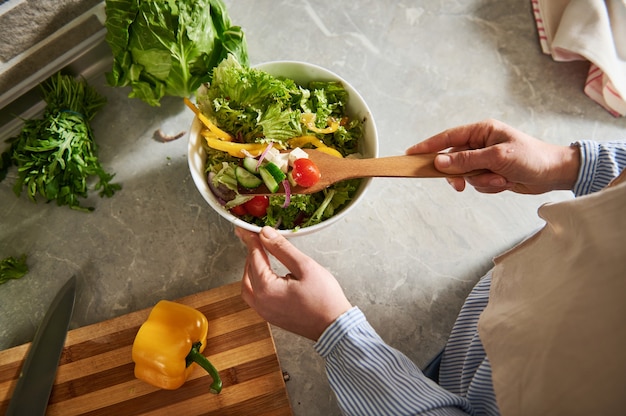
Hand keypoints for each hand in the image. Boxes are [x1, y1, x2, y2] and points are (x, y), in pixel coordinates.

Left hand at [236, 226, 351, 340]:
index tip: (246, 228)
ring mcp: (265, 312)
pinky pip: (255, 296)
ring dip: (251, 269)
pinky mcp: (271, 317)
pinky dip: (256, 282)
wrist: (335, 327)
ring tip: (261, 254)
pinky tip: (267, 274)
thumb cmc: (324, 299)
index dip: (252, 240)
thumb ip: (282, 249)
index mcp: (266, 289)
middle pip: (247, 272)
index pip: (254, 257)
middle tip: (255, 238)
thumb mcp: (304, 266)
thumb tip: (265, 234)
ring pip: (248, 286)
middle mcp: (260, 303)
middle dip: (251, 254)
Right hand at [406, 119, 580, 193]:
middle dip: (461, 174)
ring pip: (465, 175)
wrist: (554, 174)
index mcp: (482, 131)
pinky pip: (477, 184)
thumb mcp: (497, 157)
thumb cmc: (531, 157)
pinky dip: (489, 186)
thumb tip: (440, 163)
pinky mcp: (490, 173)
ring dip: (481, 182)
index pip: (448, 137)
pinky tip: (505, 183)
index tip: (411, 154)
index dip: (428, 146)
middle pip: (453, 160)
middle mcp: (481, 143)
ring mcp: (485, 160)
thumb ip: (466, 160)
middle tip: (462, 185)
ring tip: (500, 179)